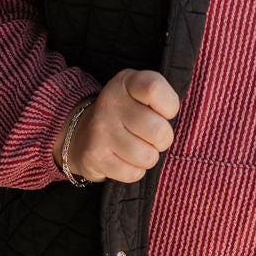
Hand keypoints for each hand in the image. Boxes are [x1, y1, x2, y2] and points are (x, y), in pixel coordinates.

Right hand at [54, 69, 178, 183]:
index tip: (164, 112)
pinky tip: (125, 160)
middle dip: (163, 139)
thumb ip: (161, 97)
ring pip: (147, 156)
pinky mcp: (94, 155)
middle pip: (158, 130)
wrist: (81, 132)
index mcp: (126, 82)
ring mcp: (100, 129)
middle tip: (152, 137)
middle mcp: (110, 102)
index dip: (169, 106)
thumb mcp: (141, 93)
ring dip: (149, 157)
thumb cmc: (127, 113)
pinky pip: (132, 173)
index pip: (154, 88)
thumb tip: (174, 118)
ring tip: (139, 148)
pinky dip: (135, 171)